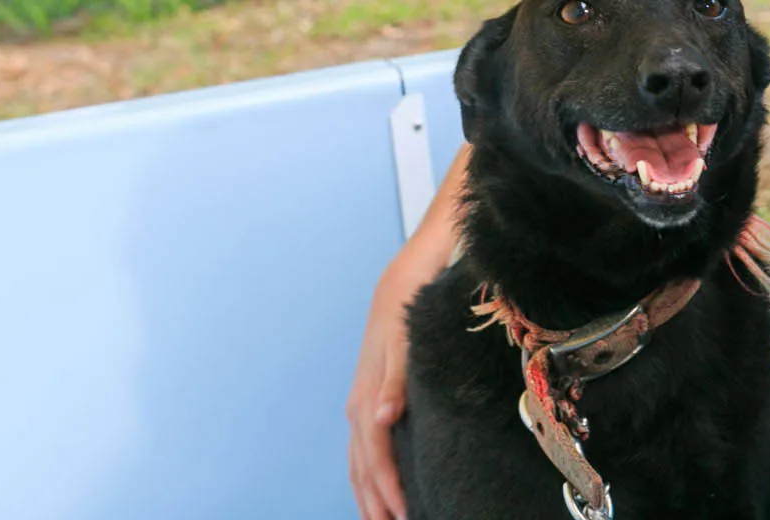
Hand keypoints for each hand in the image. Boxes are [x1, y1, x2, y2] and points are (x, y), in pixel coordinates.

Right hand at [346, 255, 426, 519]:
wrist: (407, 273)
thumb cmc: (410, 303)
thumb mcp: (406, 337)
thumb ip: (396, 379)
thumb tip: (383, 418)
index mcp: (368, 395)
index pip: (374, 455)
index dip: (387, 488)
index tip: (404, 515)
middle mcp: (361, 403)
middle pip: (361, 466)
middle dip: (373, 501)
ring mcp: (365, 400)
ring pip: (359, 459)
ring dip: (368, 492)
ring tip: (381, 518)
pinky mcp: (374, 394)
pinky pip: (366, 444)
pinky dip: (370, 470)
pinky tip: (381, 480)